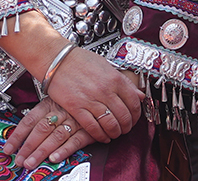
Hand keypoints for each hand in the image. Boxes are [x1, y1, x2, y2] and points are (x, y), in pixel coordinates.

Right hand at [2, 47, 144, 168]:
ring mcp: (91, 100)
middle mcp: (106, 90)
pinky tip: (102, 137)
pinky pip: (92, 127)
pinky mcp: (76, 108)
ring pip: (110, 123)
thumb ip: (124, 82)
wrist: (57, 60)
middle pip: (123, 115)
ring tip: (115, 134)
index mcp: (115, 79)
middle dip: (127, 126)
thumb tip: (139, 95)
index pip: (134, 101)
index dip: (136, 114)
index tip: (135, 118)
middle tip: (126, 129)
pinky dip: (99, 135)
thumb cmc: (81, 61)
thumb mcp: (107, 67)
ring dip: (115, 132)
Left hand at [3, 98, 97, 169]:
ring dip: (41, 151)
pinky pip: (75, 140)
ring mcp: (75, 120)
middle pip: (41, 130)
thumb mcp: (56, 101)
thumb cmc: (75, 101)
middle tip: (19, 161)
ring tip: (31, 163)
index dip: (17, 136)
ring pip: (56, 136)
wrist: (101, 95)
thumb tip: (21, 136)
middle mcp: (61, 111)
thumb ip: (42, 115)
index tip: (8, 150)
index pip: (29, 120)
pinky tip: (54, 158)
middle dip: (28, 147)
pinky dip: (64, 150)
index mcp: (50, 103)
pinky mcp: (88, 129)